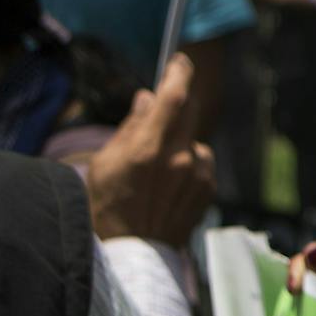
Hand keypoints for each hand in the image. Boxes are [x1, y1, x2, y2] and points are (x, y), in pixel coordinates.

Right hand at [84, 52, 216, 243]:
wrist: (134, 253)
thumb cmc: (108, 207)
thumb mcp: (107, 163)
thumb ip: (132, 126)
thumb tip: (149, 97)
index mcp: (149, 148)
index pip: (174, 97)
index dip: (180, 73)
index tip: (180, 61)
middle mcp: (180, 158)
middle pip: (191, 112)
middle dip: (180, 102)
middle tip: (168, 100)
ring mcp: (198, 174)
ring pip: (195, 140)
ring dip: (181, 142)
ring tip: (156, 169)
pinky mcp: (209, 188)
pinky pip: (201, 162)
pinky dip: (189, 163)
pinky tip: (169, 184)